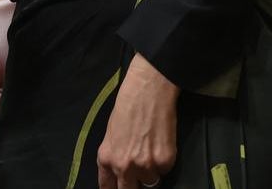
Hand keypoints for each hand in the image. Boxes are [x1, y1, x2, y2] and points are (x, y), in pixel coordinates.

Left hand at [97, 54, 177, 188]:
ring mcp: (146, 166)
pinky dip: (164, 162)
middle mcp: (124, 166)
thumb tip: (119, 172)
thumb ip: (113, 157)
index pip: (107, 187)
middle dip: (133, 185)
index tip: (119, 187)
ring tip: (150, 150)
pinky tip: (160, 144)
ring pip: (150, 181)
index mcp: (106, 158)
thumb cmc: (126, 108)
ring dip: (151, 172)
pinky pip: (165, 171)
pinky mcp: (165, 161)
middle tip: (137, 177)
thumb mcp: (111, 134)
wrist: (147, 92)